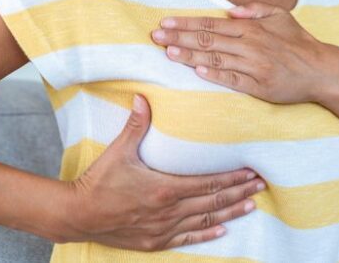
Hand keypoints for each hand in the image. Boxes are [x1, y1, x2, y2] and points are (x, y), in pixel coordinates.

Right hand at [59, 93, 265, 250]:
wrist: (78, 215)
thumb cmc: (98, 182)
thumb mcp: (118, 151)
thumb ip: (136, 125)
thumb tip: (145, 97)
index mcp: (165, 187)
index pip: (208, 182)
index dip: (232, 177)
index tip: (251, 171)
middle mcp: (169, 210)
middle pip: (213, 201)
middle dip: (238, 192)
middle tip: (260, 185)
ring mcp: (163, 228)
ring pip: (205, 220)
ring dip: (229, 212)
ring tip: (250, 206)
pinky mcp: (155, 241)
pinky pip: (187, 237)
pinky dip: (206, 234)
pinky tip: (221, 230)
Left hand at [150, 1, 334, 103]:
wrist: (321, 70)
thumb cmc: (298, 41)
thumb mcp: (280, 15)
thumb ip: (255, 9)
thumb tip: (230, 10)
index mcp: (251, 28)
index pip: (211, 24)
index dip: (186, 23)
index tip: (165, 22)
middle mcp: (250, 45)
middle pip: (208, 40)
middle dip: (179, 37)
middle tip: (155, 36)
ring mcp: (254, 66)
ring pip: (215, 59)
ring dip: (189, 56)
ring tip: (167, 52)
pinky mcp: (259, 86)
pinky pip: (232, 80)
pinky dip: (214, 75)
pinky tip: (197, 70)